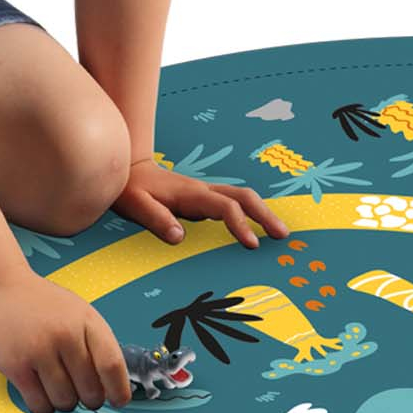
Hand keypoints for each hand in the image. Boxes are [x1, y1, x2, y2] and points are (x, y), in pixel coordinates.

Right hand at [0, 272, 132, 412]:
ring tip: (56, 390)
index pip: (112, 365)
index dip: (118, 389)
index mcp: (87, 321)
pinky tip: (41, 396)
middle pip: (90, 390)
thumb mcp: (76, 312)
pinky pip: (39, 404)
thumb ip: (94, 343)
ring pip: (65, 401)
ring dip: (63, 404)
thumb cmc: (38, 304)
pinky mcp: (15, 365)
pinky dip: (43, 408)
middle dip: (89, 400)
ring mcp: (39, 350)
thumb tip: (111, 383)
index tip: (118, 400)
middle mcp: (66, 335)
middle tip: (81, 395)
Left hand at [115, 157, 289, 249]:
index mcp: (191, 194)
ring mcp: (206, 193)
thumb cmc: (131, 189)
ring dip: (263, 212)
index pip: (225, 207)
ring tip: (279, 233)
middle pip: (244, 197)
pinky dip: (251, 212)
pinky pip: (234, 203)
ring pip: (242, 197)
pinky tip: (258, 227)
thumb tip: (179, 238)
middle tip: (283, 236)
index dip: (240, 224)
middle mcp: (204, 191)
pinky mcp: (204, 198)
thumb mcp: (136, 205)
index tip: (252, 244)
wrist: (129, 168)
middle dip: (266, 215)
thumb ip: (156, 219)